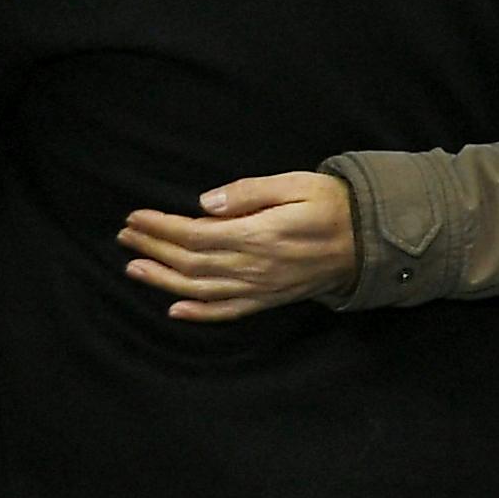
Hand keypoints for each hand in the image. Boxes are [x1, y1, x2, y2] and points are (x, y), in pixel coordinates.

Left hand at [117, 171, 359, 320]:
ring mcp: (262, 287)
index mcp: (260, 235)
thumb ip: (250, 192)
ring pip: (201, 290)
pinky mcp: (271, 299)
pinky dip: (199, 314)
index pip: (195, 234)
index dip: (160, 227)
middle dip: (153, 248)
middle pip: (190, 262)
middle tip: (125, 236)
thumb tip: (204, 203)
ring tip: (135, 268)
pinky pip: (229, 312)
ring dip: (163, 281)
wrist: (373, 240)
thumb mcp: (298, 184)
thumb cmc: (336, 205)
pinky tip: (175, 309)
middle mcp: (255, 267)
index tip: (135, 217)